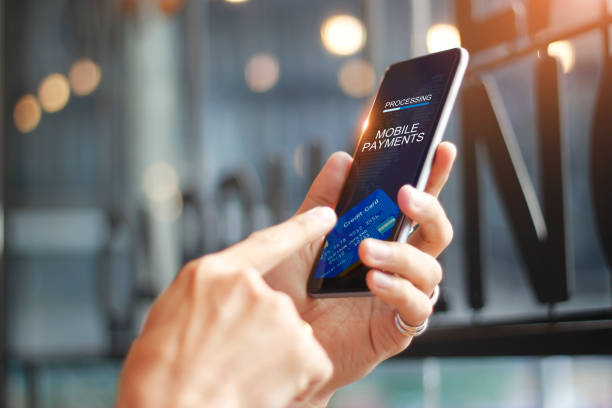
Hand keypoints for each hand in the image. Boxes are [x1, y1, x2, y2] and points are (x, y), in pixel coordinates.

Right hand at [116, 207, 337, 407]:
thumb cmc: (160, 374)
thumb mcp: (170, 316)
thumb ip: (208, 297)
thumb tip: (224, 301)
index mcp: (213, 274)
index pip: (267, 242)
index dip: (302, 227)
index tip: (329, 216)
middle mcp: (251, 287)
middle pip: (273, 303)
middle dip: (261, 331)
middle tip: (229, 359)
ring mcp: (280, 316)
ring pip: (290, 334)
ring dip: (274, 356)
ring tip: (239, 377)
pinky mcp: (303, 350)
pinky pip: (306, 362)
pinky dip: (291, 378)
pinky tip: (262, 388)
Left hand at [264, 142, 456, 406]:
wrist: (274, 343)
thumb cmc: (288, 291)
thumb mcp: (301, 239)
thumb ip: (321, 202)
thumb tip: (342, 159)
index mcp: (379, 239)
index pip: (413, 206)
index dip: (433, 177)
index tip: (442, 149)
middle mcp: (395, 266)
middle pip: (435, 233)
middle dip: (428, 209)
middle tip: (405, 195)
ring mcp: (397, 297)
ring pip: (430, 269)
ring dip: (402, 254)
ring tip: (367, 249)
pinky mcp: (394, 330)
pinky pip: (416, 309)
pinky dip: (400, 290)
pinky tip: (374, 281)